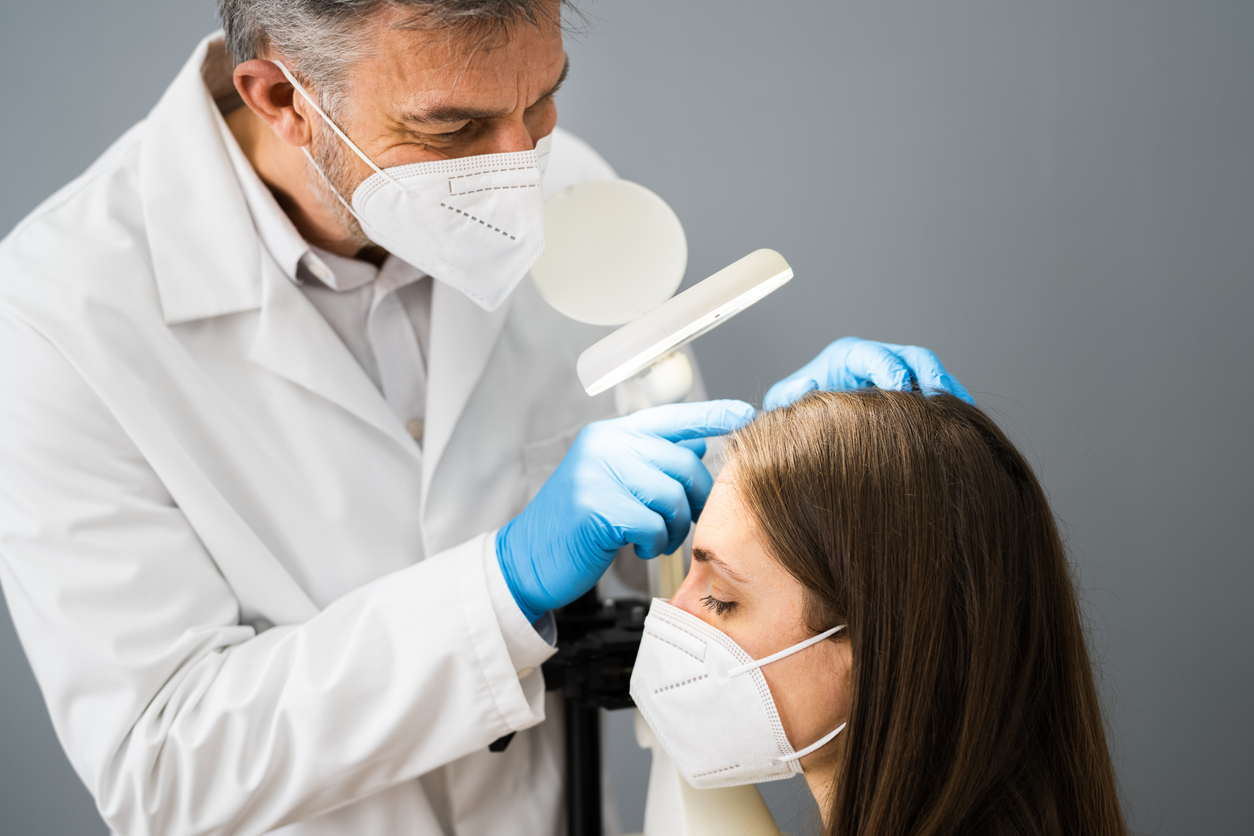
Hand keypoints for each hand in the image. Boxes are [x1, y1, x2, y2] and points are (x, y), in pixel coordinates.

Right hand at [496, 400, 755, 621]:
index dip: (711, 415)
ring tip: (655, 539)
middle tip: (683, 523)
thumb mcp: (611, 481)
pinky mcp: (598, 508)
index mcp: (610, 434)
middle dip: (694, 499)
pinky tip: (639, 548)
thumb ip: (650, 460)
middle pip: (683, 462)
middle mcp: (604, 445)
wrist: (528, 559)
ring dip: (674, 527)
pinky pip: (654, 524)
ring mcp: (598, 474)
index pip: (672, 416)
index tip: (743, 413)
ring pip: (672, 496)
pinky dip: (654, 542)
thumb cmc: (575, 525)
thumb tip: (698, 444)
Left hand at [764, 336, 971, 409]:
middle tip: (940, 401)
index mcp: (847, 355)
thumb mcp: (782, 405)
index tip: (899, 391)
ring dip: (947, 390)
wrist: (807, 432)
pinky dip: (949, 405)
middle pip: (912, 356)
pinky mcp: (910, 393)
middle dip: (929, 375)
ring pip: (930, 373)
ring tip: (961, 414)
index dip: (889, 369)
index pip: (873, 354)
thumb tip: (810, 383)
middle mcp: (876, 359)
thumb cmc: (794, 415)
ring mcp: (897, 375)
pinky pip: (935, 393)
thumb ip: (788, 396)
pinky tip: (961, 426)